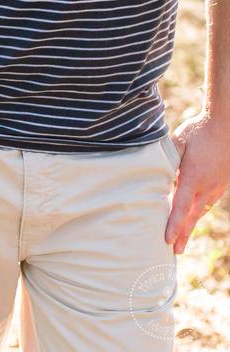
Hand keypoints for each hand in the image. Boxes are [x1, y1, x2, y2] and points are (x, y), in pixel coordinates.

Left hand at [165, 113, 229, 253]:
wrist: (227, 123)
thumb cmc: (199, 130)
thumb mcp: (178, 143)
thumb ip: (166, 160)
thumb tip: (152, 171)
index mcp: (193, 178)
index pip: (180, 207)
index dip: (173, 225)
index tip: (167, 240)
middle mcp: (207, 186)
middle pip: (192, 216)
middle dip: (182, 234)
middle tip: (174, 252)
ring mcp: (217, 185)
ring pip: (202, 209)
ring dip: (191, 224)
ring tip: (183, 239)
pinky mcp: (223, 181)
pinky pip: (210, 200)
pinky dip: (200, 210)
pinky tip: (196, 215)